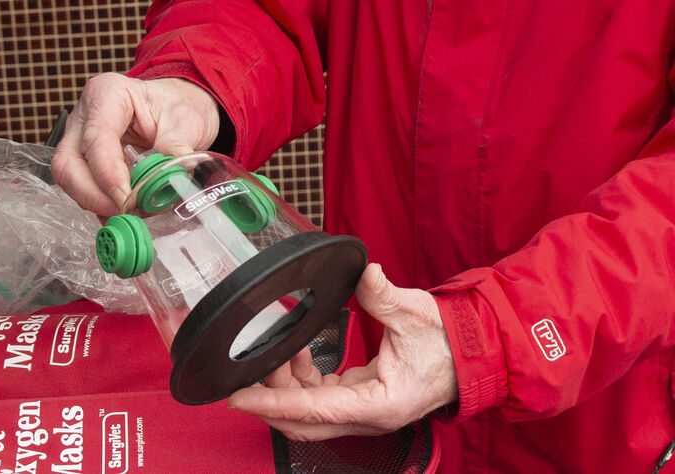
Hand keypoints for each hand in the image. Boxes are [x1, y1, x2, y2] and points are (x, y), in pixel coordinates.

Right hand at [52, 73, 219, 215]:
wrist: (175, 109)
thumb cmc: (176, 106)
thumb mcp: (185, 120)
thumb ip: (177, 148)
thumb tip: (173, 177)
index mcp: (107, 94)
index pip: (96, 137)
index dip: (107, 173)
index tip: (125, 197)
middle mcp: (85, 117)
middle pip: (68, 163)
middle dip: (92, 195)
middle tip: (124, 211)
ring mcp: (81, 141)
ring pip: (71, 180)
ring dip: (99, 203)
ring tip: (133, 211)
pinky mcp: (87, 163)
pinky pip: (85, 190)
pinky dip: (104, 206)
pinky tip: (127, 211)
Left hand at [227, 263, 457, 440]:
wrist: (471, 353)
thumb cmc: (447, 340)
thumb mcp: (415, 313)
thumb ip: (383, 295)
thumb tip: (365, 272)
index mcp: (379, 404)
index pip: (313, 411)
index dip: (272, 404)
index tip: (240, 397)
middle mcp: (368, 417)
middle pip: (303, 422)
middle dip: (272, 398)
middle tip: (252, 366)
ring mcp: (363, 413)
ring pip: (309, 414)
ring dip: (286, 387)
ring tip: (281, 349)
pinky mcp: (360, 401)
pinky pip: (320, 401)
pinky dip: (302, 382)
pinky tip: (299, 354)